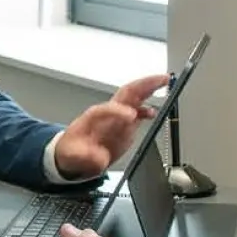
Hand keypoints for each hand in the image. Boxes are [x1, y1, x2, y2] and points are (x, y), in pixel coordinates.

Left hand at [54, 73, 169, 178]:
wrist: (73, 154)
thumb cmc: (71, 150)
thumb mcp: (74, 156)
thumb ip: (86, 156)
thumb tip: (98, 157)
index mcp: (93, 117)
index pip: (108, 109)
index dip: (120, 111)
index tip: (131, 116)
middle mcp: (107, 113)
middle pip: (126, 93)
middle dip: (143, 85)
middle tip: (160, 79)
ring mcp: (117, 117)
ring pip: (134, 97)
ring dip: (149, 89)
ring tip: (165, 82)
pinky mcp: (125, 125)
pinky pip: (137, 112)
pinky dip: (148, 109)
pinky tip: (155, 111)